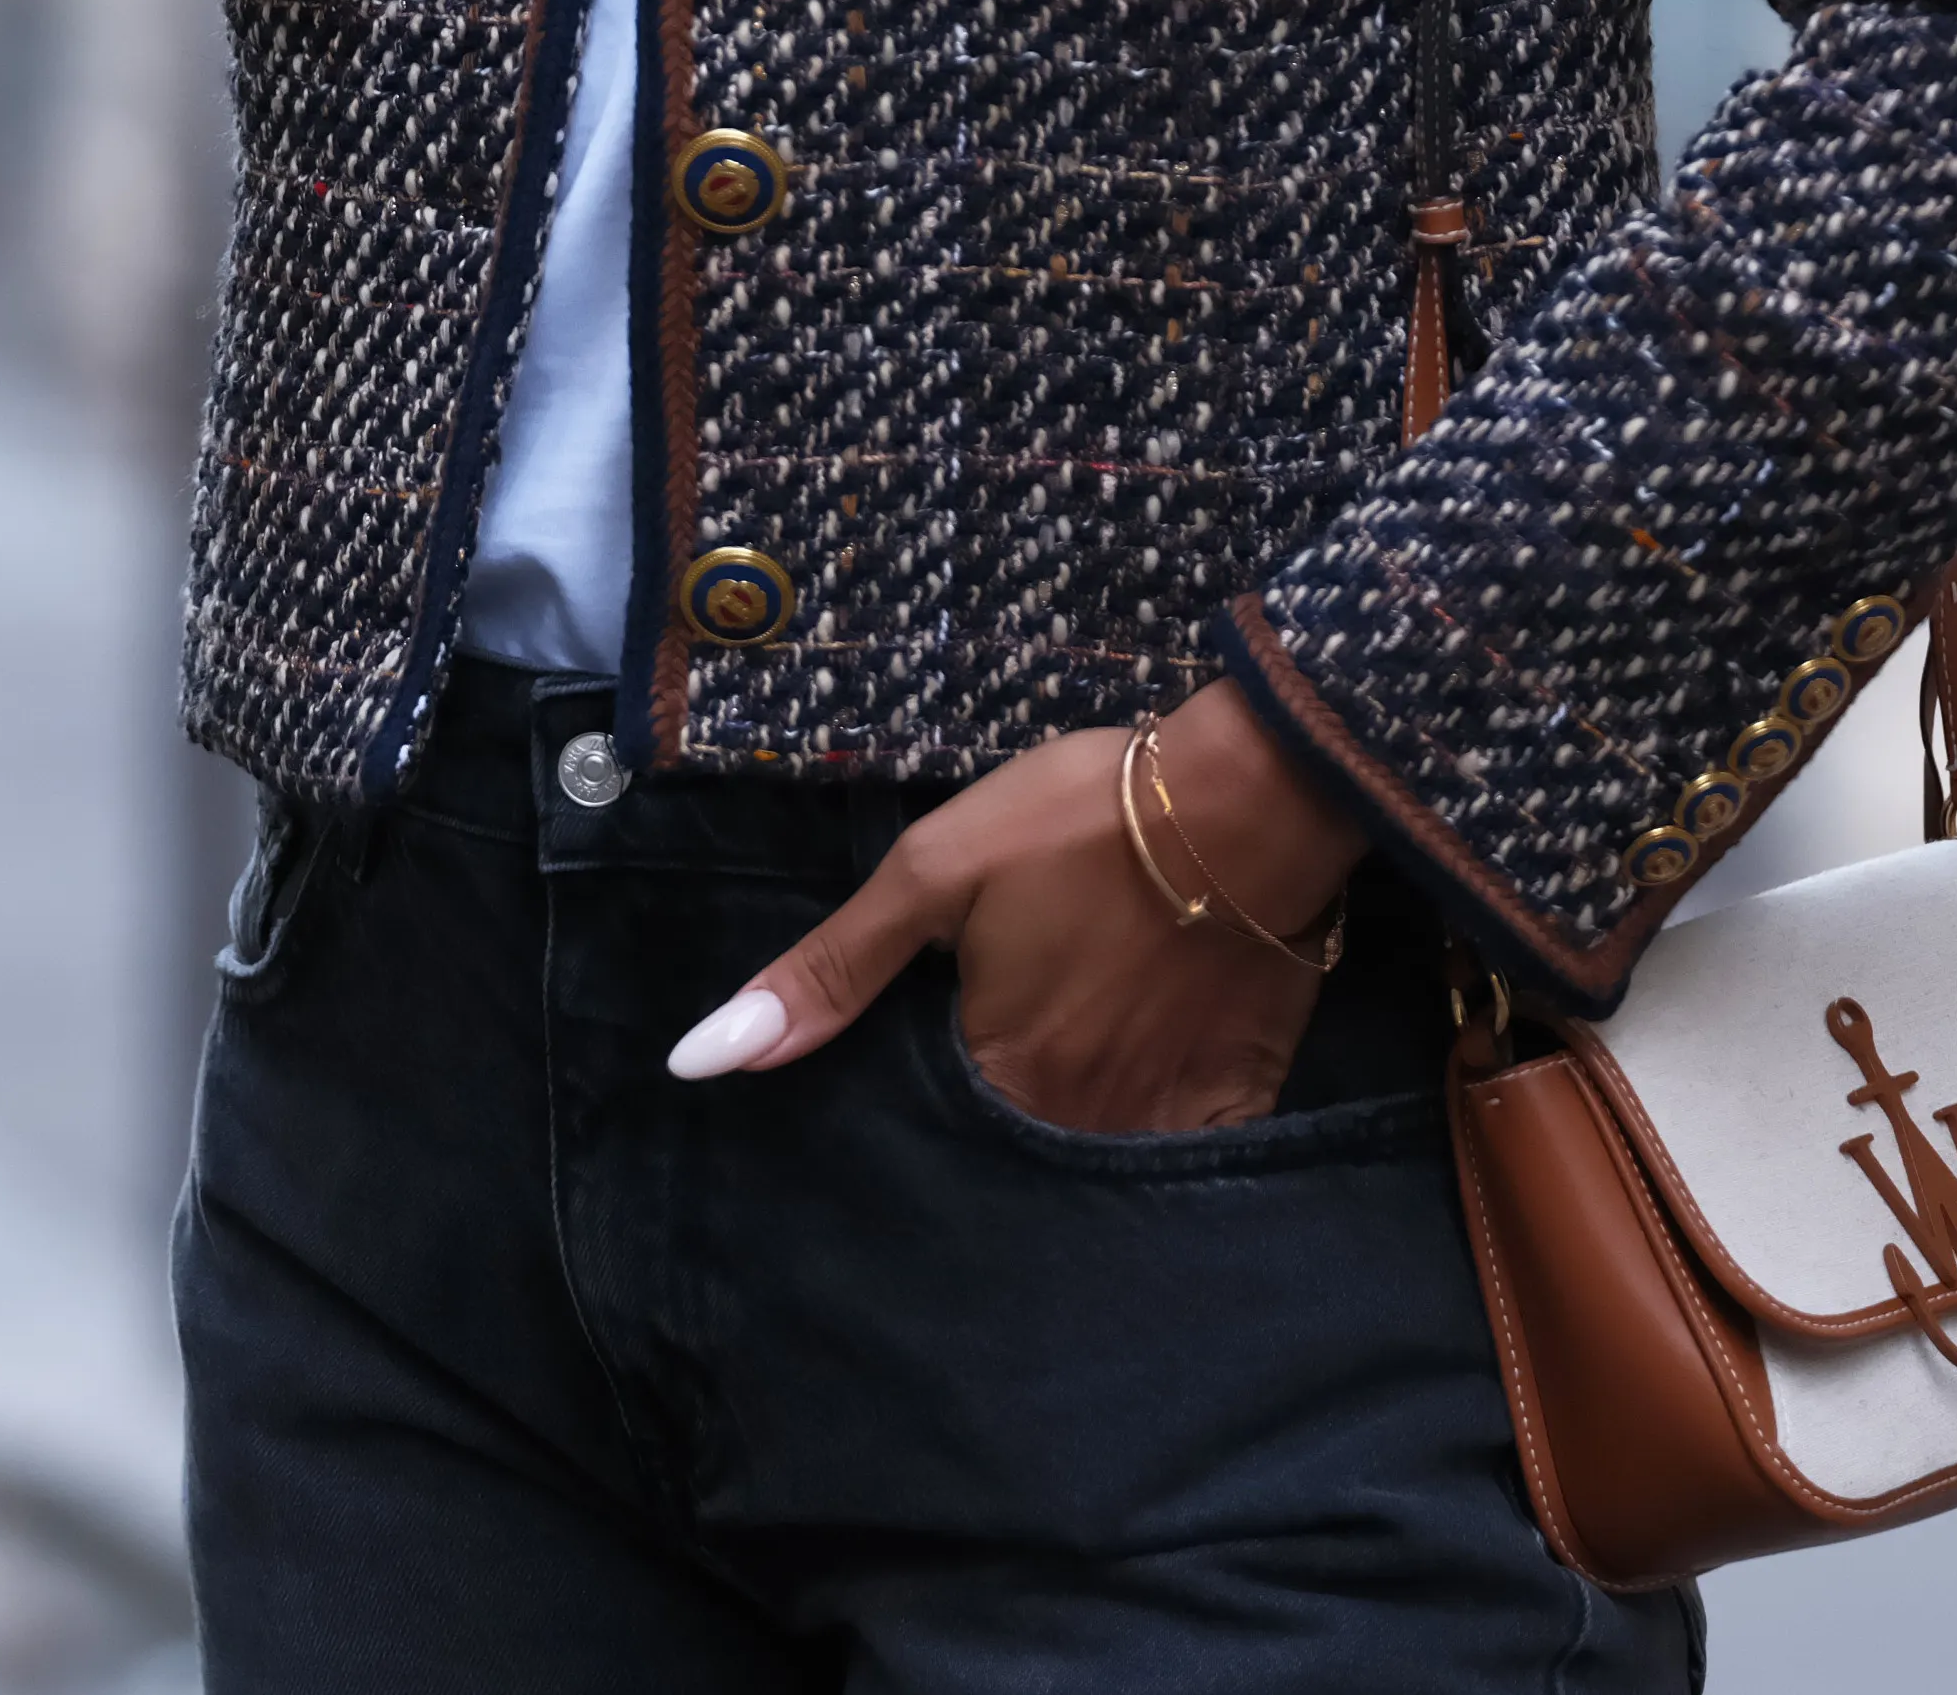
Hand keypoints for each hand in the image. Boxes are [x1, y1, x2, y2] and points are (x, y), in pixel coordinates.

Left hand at [671, 689, 1371, 1137]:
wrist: (1256, 792)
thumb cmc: (1083, 820)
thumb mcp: (934, 871)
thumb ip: (828, 971)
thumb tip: (700, 1061)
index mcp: (999, 1075)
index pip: (931, 1139)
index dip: (914, 1123)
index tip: (910, 1100)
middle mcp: (1078, 1121)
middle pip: (1018, 1159)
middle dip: (994, 1144)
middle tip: (1002, 1075)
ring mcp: (1165, 1116)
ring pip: (1098, 1164)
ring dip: (1070, 1139)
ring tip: (1062, 1091)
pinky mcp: (1240, 1096)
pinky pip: (1190, 1157)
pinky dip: (1162, 1143)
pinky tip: (1147, 1096)